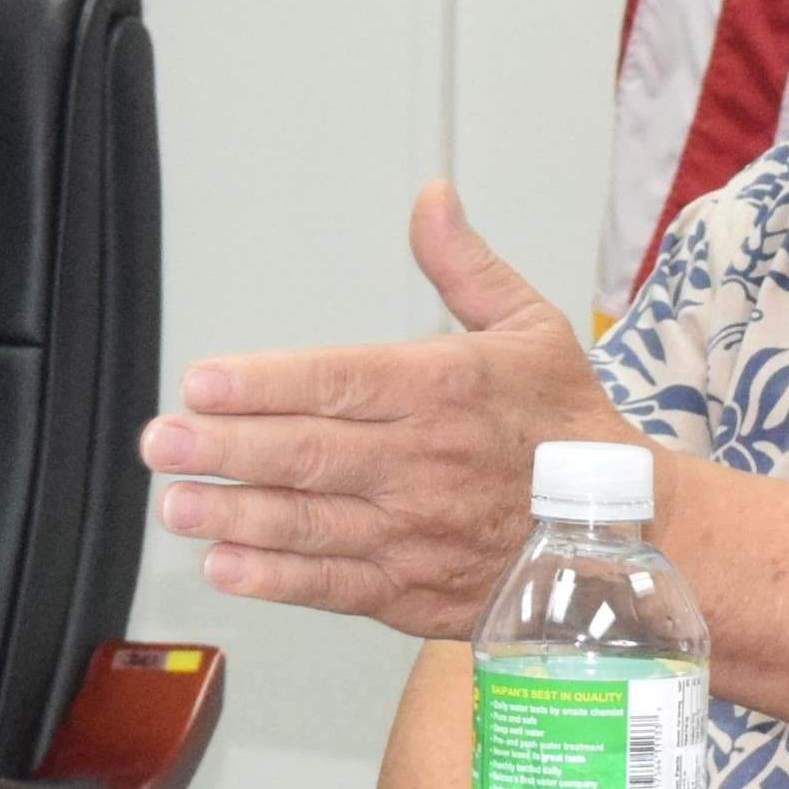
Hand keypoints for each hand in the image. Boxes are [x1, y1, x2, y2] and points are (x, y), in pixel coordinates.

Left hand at [146, 183, 634, 641]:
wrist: (629, 535)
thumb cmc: (570, 427)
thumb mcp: (531, 328)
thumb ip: (464, 266)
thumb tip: (431, 196)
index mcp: (445, 389)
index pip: (340, 382)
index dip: (265, 385)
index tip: (203, 383)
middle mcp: (424, 463)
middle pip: (310, 454)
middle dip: (226, 449)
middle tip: (159, 443)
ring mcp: (416, 533)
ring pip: (311, 524)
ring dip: (236, 515)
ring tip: (175, 504)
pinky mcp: (414, 591)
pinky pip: (335, 586)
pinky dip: (278, 580)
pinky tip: (226, 566)